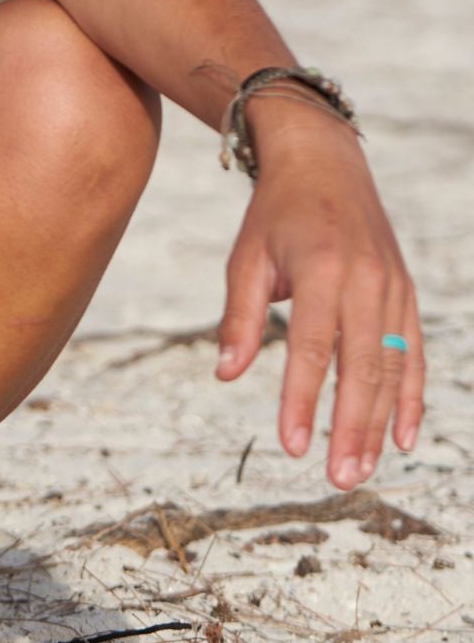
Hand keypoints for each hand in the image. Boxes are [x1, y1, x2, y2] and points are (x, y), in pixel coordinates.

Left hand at [214, 100, 425, 488]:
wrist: (324, 163)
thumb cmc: (275, 214)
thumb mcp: (246, 257)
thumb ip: (240, 317)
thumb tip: (227, 375)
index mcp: (322, 270)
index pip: (312, 349)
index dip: (304, 400)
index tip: (293, 446)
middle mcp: (366, 282)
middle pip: (362, 369)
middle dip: (350, 428)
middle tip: (337, 478)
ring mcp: (393, 289)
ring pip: (392, 369)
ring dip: (379, 424)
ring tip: (360, 469)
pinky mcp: (406, 294)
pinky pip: (414, 355)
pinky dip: (411, 398)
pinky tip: (401, 437)